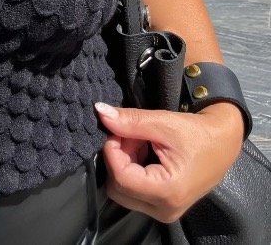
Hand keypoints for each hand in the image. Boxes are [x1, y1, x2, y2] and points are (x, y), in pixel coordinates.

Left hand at [95, 100, 243, 222]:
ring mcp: (164, 212)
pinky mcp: (163, 208)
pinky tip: (144, 151)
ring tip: (141, 142)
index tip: (117, 129)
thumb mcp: (163, 122)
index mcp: (167, 192)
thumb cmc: (198, 134)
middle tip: (130, 135)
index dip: (112, 150)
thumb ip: (130, 121)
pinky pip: (134, 193)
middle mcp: (164, 210)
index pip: (120, 177)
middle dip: (117, 158)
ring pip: (123, 191)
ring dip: (124, 163)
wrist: (223, 144)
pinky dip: (132, 170)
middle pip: (118, 188)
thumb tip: (101, 112)